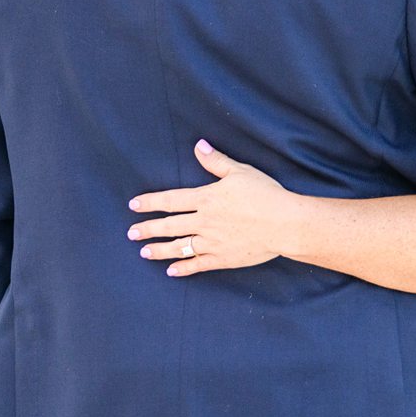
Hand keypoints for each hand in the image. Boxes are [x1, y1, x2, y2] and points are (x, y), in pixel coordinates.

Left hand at [128, 140, 300, 276]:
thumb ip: (216, 161)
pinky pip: (197, 265)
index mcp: (206, 199)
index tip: (134, 205)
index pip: (171, 200)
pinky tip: (171, 270)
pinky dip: (183, 268)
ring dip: (159, 250)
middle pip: (169, 226)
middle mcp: (204, 222)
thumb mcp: (240, 171)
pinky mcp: (223, 258)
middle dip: (148, 229)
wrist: (284, 224)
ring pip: (179, 247)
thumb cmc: (264, 194)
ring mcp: (212, 243)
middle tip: (131, 233)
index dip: (150, 202)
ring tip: (144, 252)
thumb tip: (199, 145)